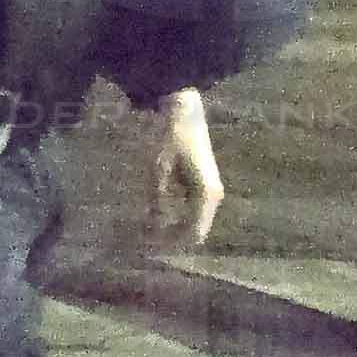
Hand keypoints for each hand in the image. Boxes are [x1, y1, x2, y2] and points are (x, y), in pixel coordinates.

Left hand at [154, 89, 225, 246]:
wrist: (184, 109)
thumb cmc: (171, 138)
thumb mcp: (159, 170)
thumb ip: (157, 201)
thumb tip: (151, 228)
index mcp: (207, 195)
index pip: (193, 234)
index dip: (171, 244)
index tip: (147, 247)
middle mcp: (213, 196)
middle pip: (194, 230)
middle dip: (170, 238)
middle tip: (142, 240)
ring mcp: (210, 190)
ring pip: (192, 221)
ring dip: (171, 227)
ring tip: (145, 229)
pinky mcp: (203, 183)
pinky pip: (189, 208)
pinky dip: (174, 214)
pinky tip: (154, 212)